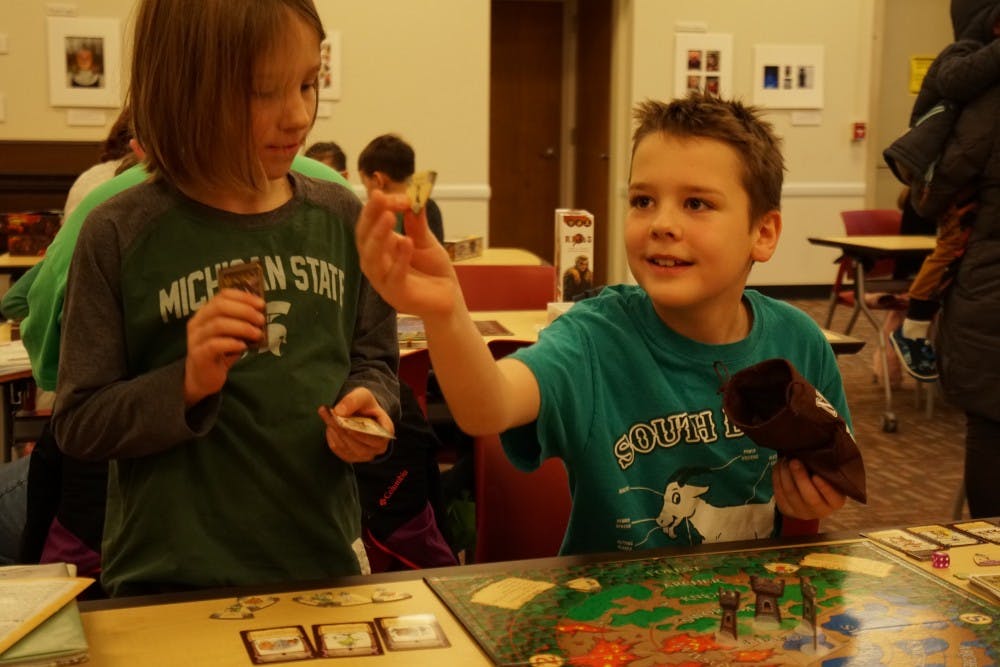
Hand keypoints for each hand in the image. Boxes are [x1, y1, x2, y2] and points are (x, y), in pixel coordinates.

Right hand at [184, 289, 264, 404]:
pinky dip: (232, 343)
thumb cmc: (220, 352)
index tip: (261, 304)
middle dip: (245, 311)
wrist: (202, 378)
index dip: (243, 297)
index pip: (222, 296)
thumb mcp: (231, 333)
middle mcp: (197, 323)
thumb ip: (241, 322)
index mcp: (205, 313)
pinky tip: (243, 346)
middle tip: (261, 320)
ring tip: (257, 334)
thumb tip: (261, 313)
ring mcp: (195, 339)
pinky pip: (214, 345)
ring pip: (218, 325)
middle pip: (220, 307)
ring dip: (242, 327)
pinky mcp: (198, 355)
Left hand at [318, 387, 392, 461]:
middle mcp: (378, 448)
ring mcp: (365, 455)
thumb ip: (353, 400)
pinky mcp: (351, 456)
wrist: (362, 413)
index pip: (377, 440)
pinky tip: (329, 425)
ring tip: (327, 416)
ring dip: (335, 432)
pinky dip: (331, 437)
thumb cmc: (366, 405)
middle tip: (331, 416)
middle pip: (360, 447)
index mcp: (386, 432)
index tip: (346, 425)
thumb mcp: (363, 395)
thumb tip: (339, 412)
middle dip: (343, 432)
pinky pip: (338, 450)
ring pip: (347, 448)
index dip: (361, 435)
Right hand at [354, 189, 460, 317]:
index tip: (393, 194)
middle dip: (370, 217)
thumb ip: (417, 224)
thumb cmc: (433, 271)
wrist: (449, 299)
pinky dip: (399, 260)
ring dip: (378, 237)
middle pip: (364, 239)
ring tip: (388, 217)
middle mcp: (377, 263)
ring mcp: (384, 281)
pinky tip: (407, 243)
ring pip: (371, 259)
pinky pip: (393, 277)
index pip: (369, 224)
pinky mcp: (397, 295)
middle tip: (380, 198)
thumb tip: (413, 198)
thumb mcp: (426, 241)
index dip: (376, 207)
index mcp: (381, 247)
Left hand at [772, 458, 845, 519]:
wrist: (809, 496)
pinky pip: (778, 493)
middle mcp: (819, 510)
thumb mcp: (830, 476)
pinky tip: (778, 466)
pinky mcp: (786, 509)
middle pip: (809, 497)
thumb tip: (814, 452)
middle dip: (800, 477)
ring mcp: (801, 512)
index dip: (824, 487)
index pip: (833, 497)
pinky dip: (777, 477)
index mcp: (835, 502)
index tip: (816, 475)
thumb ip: (826, 469)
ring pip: (791, 494)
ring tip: (785, 460)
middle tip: (794, 461)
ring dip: (785, 475)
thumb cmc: (824, 480)